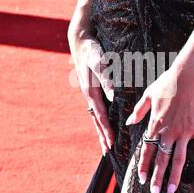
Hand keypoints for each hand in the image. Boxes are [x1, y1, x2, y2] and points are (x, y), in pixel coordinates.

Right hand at [70, 31, 115, 155]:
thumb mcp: (99, 62)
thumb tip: (113, 95)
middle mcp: (89, 95)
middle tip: (106, 153)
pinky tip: (104, 123)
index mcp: (91, 92)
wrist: (80, 39)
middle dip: (102, 136)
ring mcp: (89, 93)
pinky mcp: (91, 89)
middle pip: (96, 121)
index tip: (111, 144)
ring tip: (105, 143)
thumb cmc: (91, 50)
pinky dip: (100, 119)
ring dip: (100, 130)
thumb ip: (106, 78)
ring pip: (96, 116)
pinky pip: (97, 108)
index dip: (106, 130)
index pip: (100, 116)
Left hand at [125, 63, 193, 192]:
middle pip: (162, 160)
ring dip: (175, 177)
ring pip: (179, 159)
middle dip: (157, 179)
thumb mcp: (148, 95)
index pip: (148, 150)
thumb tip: (130, 122)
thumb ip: (139, 111)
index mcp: (156, 125)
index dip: (144, 166)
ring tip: (172, 192)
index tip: (142, 180)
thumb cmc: (168, 82)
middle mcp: (169, 131)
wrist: (189, 75)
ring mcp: (185, 131)